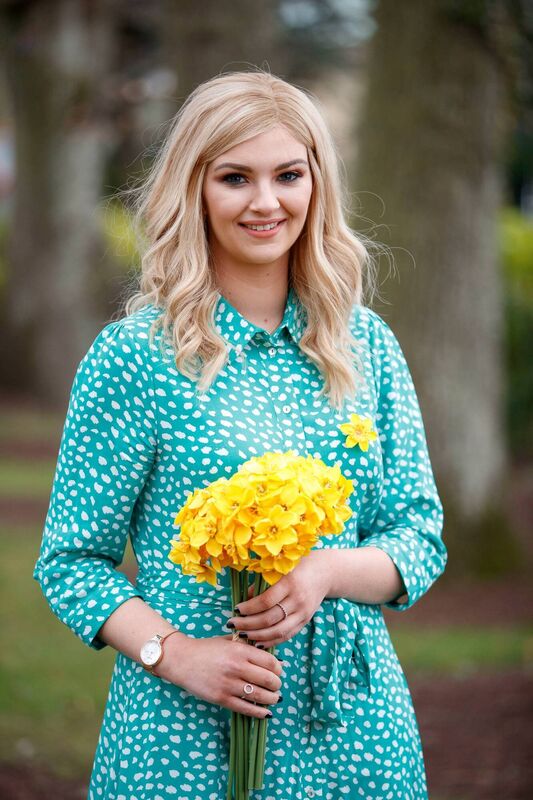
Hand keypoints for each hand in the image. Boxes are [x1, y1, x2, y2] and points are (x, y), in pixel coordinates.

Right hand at [155, 633, 282, 718]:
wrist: (181, 659)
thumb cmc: (206, 649)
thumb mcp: (228, 640)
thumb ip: (248, 646)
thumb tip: (273, 659)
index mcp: (240, 650)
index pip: (270, 662)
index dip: (279, 669)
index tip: (278, 671)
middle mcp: (236, 667)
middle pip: (269, 680)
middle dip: (277, 685)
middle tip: (277, 685)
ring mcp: (228, 684)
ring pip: (260, 696)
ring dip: (272, 699)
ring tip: (274, 698)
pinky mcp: (221, 698)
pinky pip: (246, 708)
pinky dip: (259, 712)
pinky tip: (266, 713)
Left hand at [227, 550, 330, 648]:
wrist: (325, 572)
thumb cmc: (299, 565)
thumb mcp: (281, 568)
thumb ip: (264, 582)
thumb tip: (246, 599)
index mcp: (290, 582)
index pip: (266, 601)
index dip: (249, 608)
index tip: (236, 609)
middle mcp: (298, 599)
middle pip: (270, 619)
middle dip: (248, 624)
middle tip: (232, 624)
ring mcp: (303, 612)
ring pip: (278, 631)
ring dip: (257, 636)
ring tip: (242, 635)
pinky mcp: (306, 621)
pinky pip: (287, 635)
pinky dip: (271, 641)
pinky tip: (258, 642)